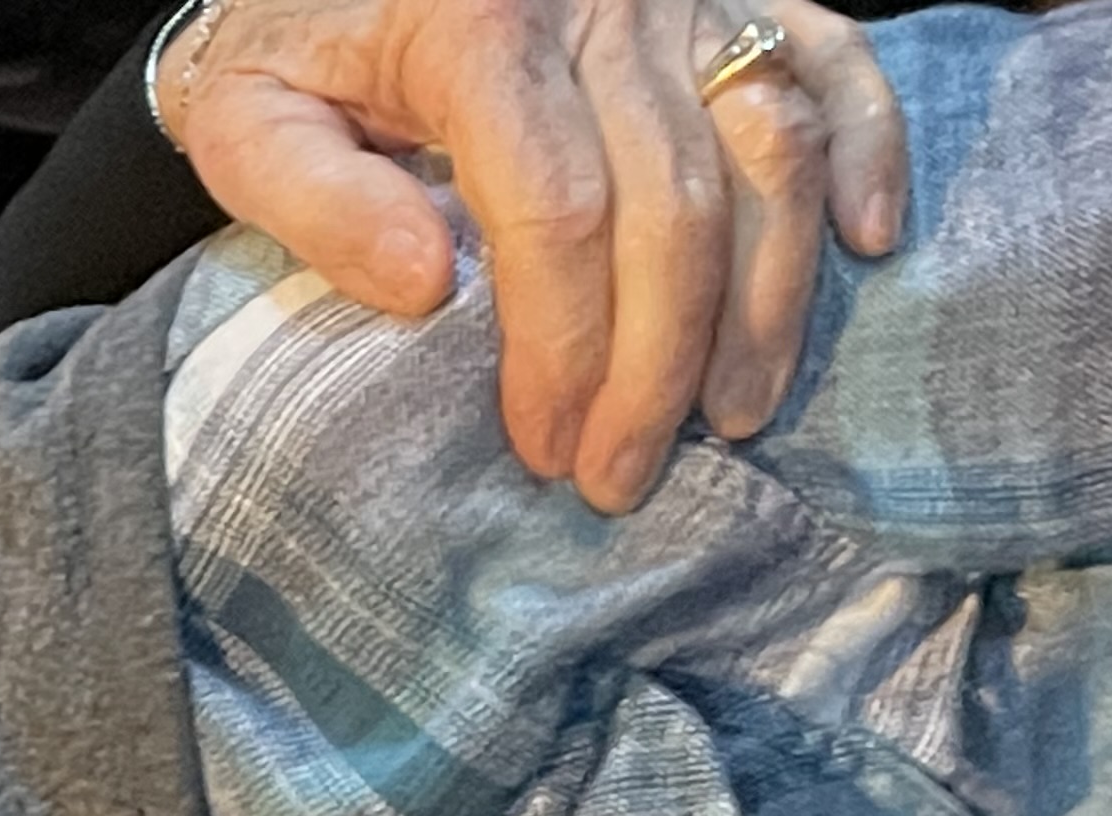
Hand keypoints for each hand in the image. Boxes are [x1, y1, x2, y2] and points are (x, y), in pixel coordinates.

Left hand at [169, 0, 905, 510]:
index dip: (564, 348)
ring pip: (770, 145)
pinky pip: (830, 54)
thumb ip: (315, 201)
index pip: (558, 212)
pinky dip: (866, 144)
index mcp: (482, 25)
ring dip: (767, 295)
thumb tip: (429, 288)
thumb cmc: (289, 42)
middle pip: (675, 200)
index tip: (547, 449)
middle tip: (624, 475)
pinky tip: (866, 245)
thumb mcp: (244, 117)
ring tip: (736, 414)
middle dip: (658, 363)